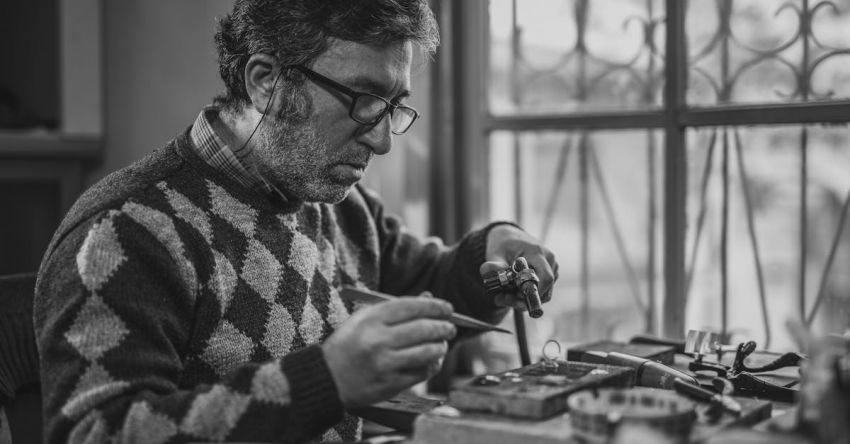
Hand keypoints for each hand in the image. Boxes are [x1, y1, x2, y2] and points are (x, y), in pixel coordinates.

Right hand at [322, 294, 456, 407]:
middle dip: (443, 327)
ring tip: (442, 344)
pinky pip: (421, 372)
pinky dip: (432, 365)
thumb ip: (396, 309)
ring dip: (440, 347)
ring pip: (427, 352)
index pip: (412, 307)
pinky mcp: (390, 384)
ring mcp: (385, 363)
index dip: (435, 306)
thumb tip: (429, 298)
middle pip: (423, 329)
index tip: (447, 308)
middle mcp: (378, 340)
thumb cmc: (349, 344)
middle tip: (450, 327)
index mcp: (371, 319)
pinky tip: (432, 361)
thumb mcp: (364, 319)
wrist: (327, 377)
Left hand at [481, 224, 557, 310]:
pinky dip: (527, 296)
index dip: (534, 292)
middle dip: (524, 300)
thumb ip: (493, 264)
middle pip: (545, 289)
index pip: (546, 277)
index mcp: (537, 252)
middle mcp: (549, 259)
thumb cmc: (503, 245)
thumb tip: (486, 271)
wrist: (510, 237)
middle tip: (502, 300)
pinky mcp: (551, 273)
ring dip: (524, 300)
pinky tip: (511, 292)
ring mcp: (552, 267)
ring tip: (503, 296)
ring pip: (543, 293)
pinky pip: (542, 291)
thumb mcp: (495, 253)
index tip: (516, 297)